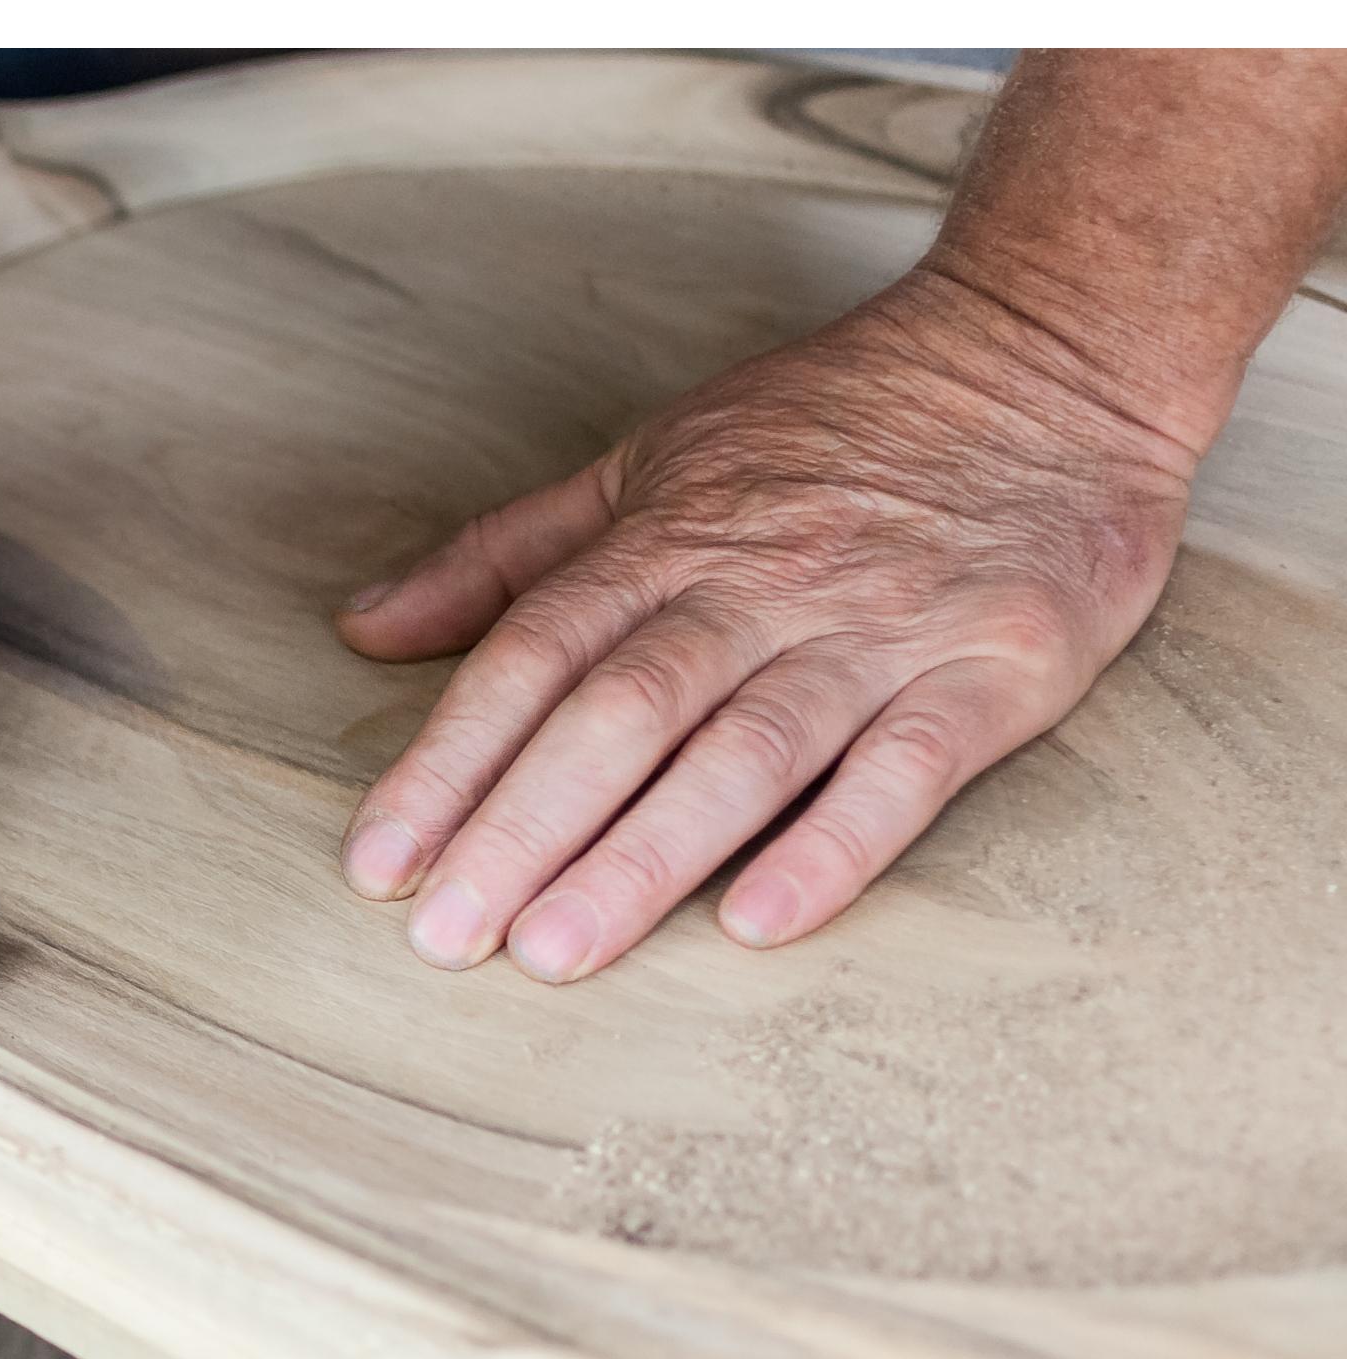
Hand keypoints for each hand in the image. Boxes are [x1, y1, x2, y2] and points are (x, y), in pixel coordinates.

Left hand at [334, 268, 1199, 981]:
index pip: (534, 656)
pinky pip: (906, 767)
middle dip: (521, 827)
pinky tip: (760, 923)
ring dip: (642, 856)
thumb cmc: (831, 425)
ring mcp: (877, 628)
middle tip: (445, 936)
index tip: (379, 861)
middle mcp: (760, 584)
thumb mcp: (650, 461)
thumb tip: (364, 627)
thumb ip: (507, 553)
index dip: (450, 760)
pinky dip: (833, 844)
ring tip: (556, 950)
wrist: (1051, 351)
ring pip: (741, 751)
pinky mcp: (993, 667)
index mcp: (668, 538)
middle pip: (619, 713)